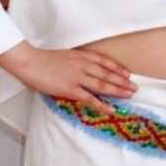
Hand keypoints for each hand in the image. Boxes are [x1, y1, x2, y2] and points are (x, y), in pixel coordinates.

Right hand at [0, 41, 135, 111]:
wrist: (30, 62)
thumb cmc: (43, 60)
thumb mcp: (64, 56)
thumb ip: (76, 61)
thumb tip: (84, 69)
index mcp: (81, 55)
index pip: (105, 61)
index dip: (118, 68)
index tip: (127, 73)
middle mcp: (83, 65)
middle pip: (108, 74)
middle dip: (123, 81)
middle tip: (134, 87)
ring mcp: (78, 77)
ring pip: (103, 85)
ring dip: (118, 91)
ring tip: (129, 95)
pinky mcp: (71, 89)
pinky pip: (90, 98)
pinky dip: (102, 105)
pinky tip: (111, 109)